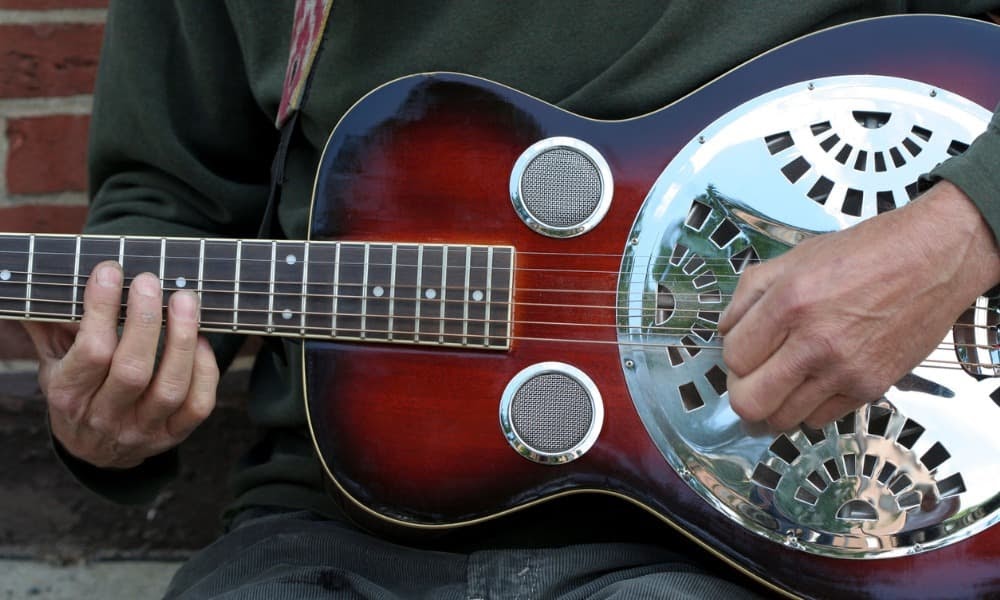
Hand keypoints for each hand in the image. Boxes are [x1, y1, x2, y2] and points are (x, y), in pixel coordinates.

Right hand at [22, 261, 218, 467]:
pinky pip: (198, 404)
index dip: (101, 310)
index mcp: (69, 395)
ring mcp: (142, 428)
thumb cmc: (76, 391)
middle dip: (145, 320)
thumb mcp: (53, 362)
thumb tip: (43, 281)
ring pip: (170, 387)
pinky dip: (204, 369)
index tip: (110, 272)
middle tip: (150, 281)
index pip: (91, 352)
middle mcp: (105, 416)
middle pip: (133, 370)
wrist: (94, 449)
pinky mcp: (173, 434)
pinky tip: (200, 339)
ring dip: (182, 340)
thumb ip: (50, 326)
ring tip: (184, 300)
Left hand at [718, 181, 999, 430]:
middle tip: (752, 378)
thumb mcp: (794, 258)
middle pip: (750, 403)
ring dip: (774, 406)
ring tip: (782, 382)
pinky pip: (819, 420)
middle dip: (742, 393)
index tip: (743, 349)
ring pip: (783, 420)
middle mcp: (815, 342)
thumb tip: (725, 330)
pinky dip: (808, 408)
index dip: (731, 357)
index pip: (733, 358)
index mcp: (789, 303)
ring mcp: (845, 371)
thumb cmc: (864, 252)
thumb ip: (749, 294)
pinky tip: (813, 383)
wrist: (934, 259)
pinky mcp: (871, 388)